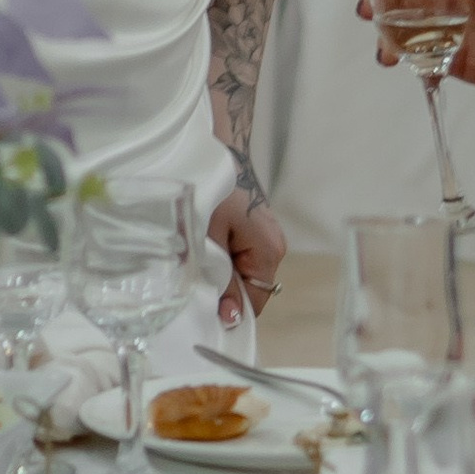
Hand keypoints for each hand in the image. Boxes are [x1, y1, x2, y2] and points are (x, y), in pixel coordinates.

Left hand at [209, 187, 284, 326]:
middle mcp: (275, 248)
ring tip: (203, 256)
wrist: (223, 155)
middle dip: (227, 289)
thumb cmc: (215, 192)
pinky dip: (227, 258)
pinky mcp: (259, 231)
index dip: (233, 309)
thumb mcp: (211, 239)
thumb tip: (231, 318)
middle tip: (198, 277)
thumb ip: (223, 281)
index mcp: (268, 252)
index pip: (256, 301)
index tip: (207, 309)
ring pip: (246, 272)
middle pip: (252, 288)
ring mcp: (269, 238)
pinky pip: (244, 257)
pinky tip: (211, 246)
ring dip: (225, 272)